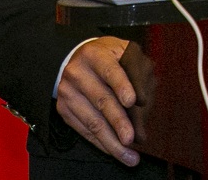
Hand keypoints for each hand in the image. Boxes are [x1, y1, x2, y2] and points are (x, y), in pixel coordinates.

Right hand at [56, 36, 139, 165]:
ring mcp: (67, 92)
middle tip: (131, 138)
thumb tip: (143, 106)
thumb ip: (138, 75)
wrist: (80, 59)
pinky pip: (84, 131)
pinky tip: (115, 150)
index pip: (110, 70)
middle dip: (118, 121)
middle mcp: (77, 72)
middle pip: (100, 99)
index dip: (122, 85)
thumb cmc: (111, 58)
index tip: (132, 102)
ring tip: (129, 154)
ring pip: (91, 121)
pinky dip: (101, 143)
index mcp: (95, 54)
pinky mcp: (64, 110)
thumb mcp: (126, 55)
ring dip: (111, 141)